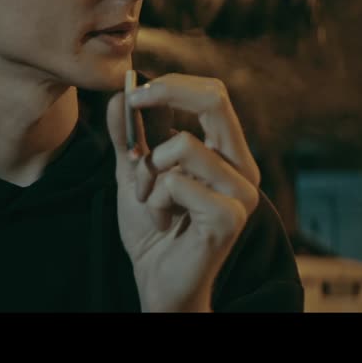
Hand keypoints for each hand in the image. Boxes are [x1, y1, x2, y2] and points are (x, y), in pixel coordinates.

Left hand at [106, 73, 261, 311]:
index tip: (133, 92)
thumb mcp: (134, 172)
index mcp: (226, 153)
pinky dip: (155, 199)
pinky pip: (177, 183)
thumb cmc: (152, 227)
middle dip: (166, 93)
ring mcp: (240, 193)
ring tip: (149, 198)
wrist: (154, 279)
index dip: (172, 83)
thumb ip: (128, 136)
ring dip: (150, 171)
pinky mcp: (230, 217)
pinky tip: (161, 220)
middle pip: (215, 100)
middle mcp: (242, 168)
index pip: (213, 95)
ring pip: (184, 145)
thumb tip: (119, 95)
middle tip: (133, 102)